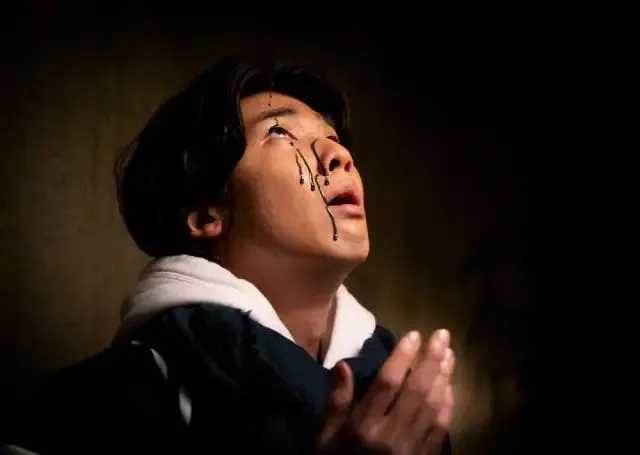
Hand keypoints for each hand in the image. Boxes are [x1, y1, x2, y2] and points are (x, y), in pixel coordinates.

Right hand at [318, 329, 454, 453]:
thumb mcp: (323, 439)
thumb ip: (336, 403)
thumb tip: (344, 365)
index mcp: (363, 428)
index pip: (387, 384)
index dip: (402, 357)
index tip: (414, 334)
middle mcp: (390, 437)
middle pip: (416, 392)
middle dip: (430, 360)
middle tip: (442, 335)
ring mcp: (410, 451)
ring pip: (433, 408)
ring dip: (443, 378)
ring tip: (449, 354)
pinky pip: (440, 430)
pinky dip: (448, 406)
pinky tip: (449, 387)